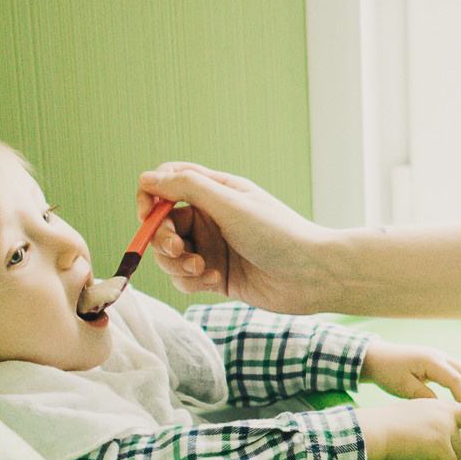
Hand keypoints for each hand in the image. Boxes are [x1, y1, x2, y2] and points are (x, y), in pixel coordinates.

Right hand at [135, 163, 338, 313]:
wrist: (313, 276)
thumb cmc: (279, 234)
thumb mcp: (231, 205)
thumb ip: (187, 188)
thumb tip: (146, 178)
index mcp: (216, 191)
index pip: (166, 184)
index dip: (150, 197)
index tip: (147, 215)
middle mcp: (210, 217)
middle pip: (162, 224)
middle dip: (163, 239)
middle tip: (180, 250)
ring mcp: (212, 247)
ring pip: (169, 255)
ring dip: (177, 264)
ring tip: (202, 269)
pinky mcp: (216, 276)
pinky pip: (184, 278)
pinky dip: (191, 281)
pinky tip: (214, 281)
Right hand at [359, 398, 460, 459]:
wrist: (372, 431)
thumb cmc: (388, 429)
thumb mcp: (418, 417)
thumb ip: (436, 423)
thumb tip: (449, 445)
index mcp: (441, 406)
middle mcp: (446, 414)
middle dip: (458, 450)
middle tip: (456, 446)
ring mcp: (444, 428)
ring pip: (456, 457)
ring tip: (416, 454)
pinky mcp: (439, 444)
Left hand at [361, 341, 460, 403]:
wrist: (378, 358)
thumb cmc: (387, 372)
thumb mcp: (403, 387)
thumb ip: (423, 396)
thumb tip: (443, 408)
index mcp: (431, 361)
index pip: (457, 380)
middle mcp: (440, 356)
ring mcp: (441, 357)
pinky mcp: (440, 362)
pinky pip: (460, 371)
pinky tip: (459, 399)